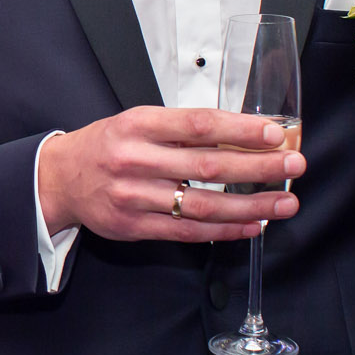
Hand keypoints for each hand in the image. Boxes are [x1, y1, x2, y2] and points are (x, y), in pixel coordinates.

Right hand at [37, 107, 304, 243]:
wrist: (60, 178)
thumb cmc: (108, 145)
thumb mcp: (138, 122)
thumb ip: (182, 128)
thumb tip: (244, 133)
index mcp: (138, 125)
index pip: (197, 125)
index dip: (240, 129)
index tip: (275, 132)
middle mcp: (135, 160)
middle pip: (208, 166)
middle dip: (258, 167)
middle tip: (293, 165)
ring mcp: (134, 197)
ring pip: (203, 205)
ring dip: (252, 205)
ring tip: (285, 201)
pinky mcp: (135, 227)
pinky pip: (189, 232)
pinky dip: (226, 230)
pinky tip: (253, 224)